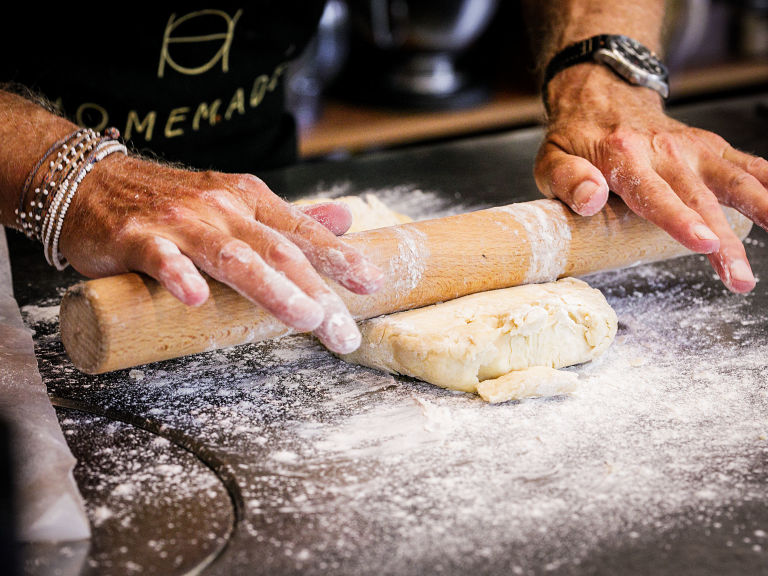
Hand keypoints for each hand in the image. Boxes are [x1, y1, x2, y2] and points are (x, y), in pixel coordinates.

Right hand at [59, 153, 383, 353]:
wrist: (95, 182)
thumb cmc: (175, 201)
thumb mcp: (239, 201)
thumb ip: (290, 218)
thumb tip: (344, 220)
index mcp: (250, 200)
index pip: (302, 232)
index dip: (339, 257)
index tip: (372, 283)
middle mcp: (223, 208)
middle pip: (277, 251)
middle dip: (315, 291)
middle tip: (343, 330)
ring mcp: (181, 222)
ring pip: (231, 256)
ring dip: (270, 287)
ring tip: (303, 317)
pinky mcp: (138, 238)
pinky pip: (161, 258)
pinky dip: (178, 276)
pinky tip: (195, 299)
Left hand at [535, 65, 766, 292]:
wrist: (602, 95)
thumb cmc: (575, 137)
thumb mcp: (551, 159)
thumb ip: (567, 180)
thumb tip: (590, 199)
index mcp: (624, 157)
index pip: (654, 193)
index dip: (679, 219)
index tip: (704, 242)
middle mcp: (666, 151)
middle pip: (700, 198)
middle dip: (725, 242)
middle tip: (740, 278)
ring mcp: (694, 148)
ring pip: (736, 181)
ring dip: (763, 210)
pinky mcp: (711, 148)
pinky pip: (748, 166)